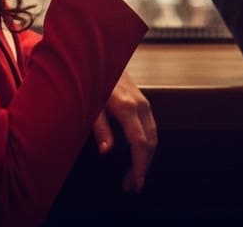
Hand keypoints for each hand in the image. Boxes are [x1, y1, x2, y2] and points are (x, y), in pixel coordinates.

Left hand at [90, 70, 157, 192]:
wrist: (98, 55)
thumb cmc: (91, 79)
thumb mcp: (89, 104)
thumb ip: (99, 127)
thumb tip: (107, 151)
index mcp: (127, 108)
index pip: (140, 143)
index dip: (139, 165)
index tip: (135, 183)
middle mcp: (140, 105)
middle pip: (150, 142)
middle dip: (143, 167)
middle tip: (131, 186)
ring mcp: (143, 103)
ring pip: (153, 136)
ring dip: (145, 158)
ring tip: (133, 176)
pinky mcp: (142, 102)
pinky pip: (149, 127)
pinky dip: (146, 146)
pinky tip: (136, 156)